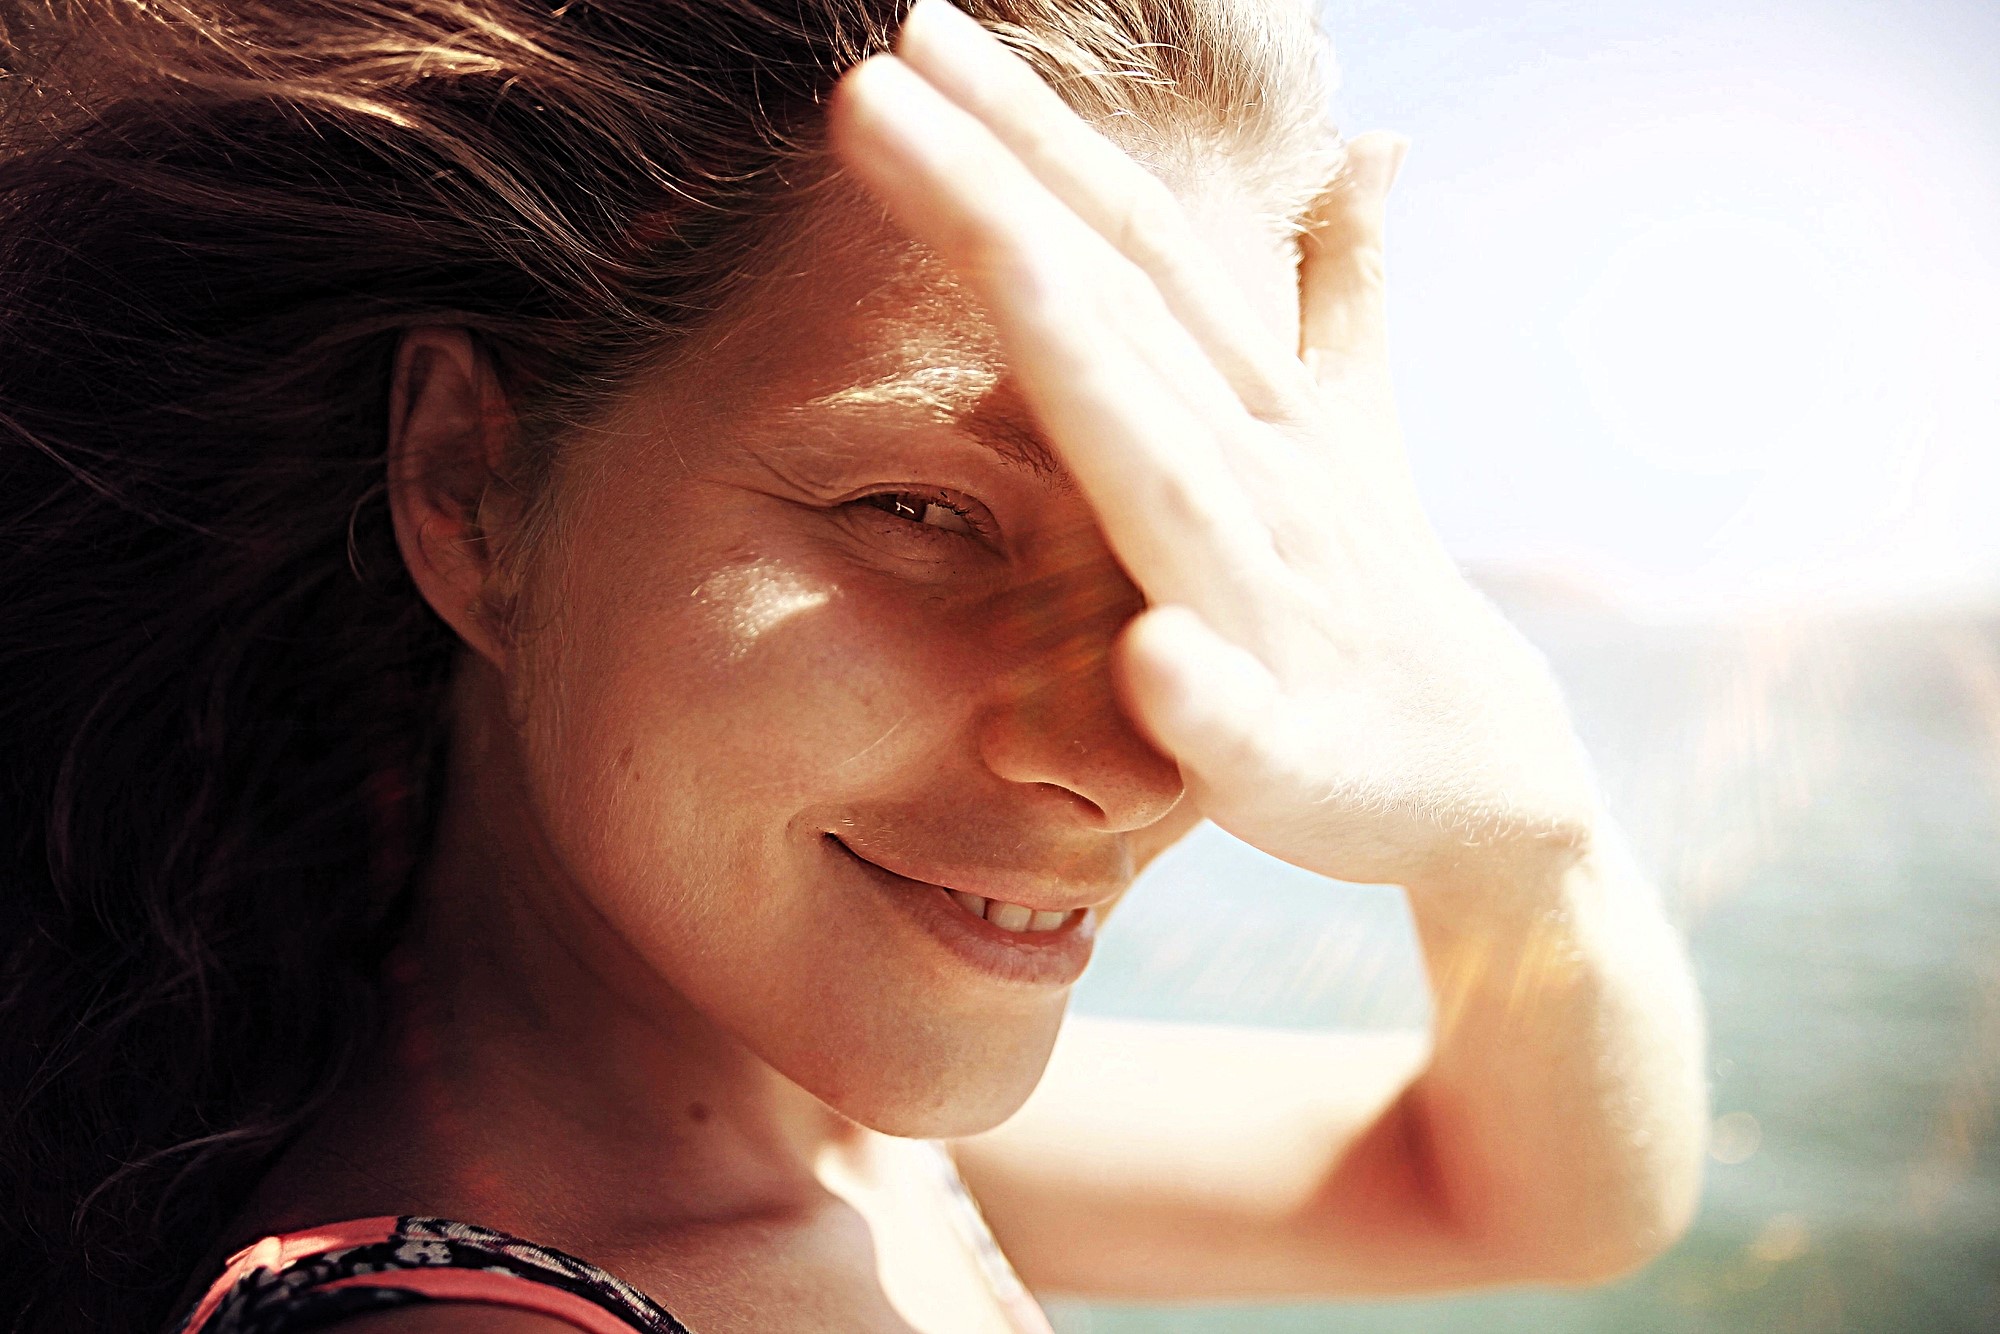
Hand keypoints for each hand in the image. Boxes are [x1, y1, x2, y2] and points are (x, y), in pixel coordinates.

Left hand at [829, 0, 1601, 894]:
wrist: (1480, 775)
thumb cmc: (1373, 594)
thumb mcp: (1353, 428)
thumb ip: (1337, 289)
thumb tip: (1375, 142)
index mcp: (1253, 410)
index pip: (1130, 249)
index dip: (1028, 143)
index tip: (917, 35)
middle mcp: (1260, 482)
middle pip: (1117, 325)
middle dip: (999, 204)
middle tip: (876, 77)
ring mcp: (1276, 612)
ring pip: (1170, 485)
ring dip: (1086, 375)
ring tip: (999, 265)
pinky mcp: (1292, 754)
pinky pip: (1241, 722)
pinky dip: (1197, 690)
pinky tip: (1146, 660)